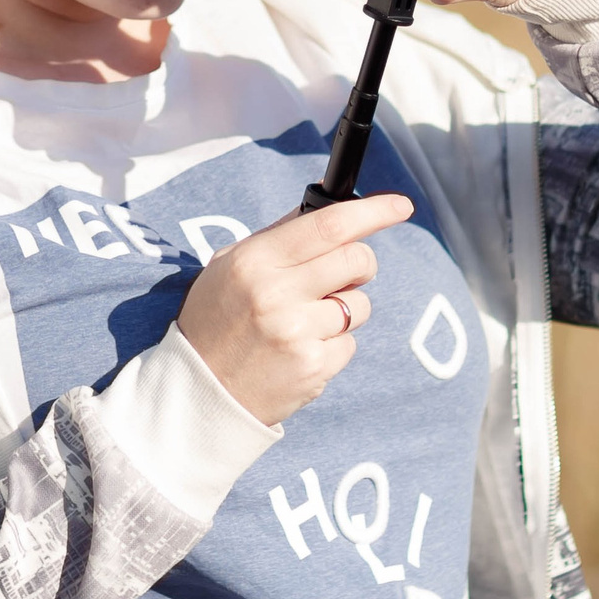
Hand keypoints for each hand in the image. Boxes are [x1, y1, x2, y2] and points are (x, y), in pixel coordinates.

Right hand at [175, 193, 413, 424]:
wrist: (198, 392)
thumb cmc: (215, 321)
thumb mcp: (228, 267)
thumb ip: (277, 237)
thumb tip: (327, 210)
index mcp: (254, 261)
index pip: (328, 225)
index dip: (373, 212)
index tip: (400, 206)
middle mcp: (276, 294)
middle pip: (357, 260)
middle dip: (361, 265)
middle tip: (343, 276)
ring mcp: (297, 333)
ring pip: (360, 305)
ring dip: (345, 309)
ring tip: (304, 322)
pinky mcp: (313, 368)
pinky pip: (349, 344)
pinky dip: (333, 345)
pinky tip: (300, 350)